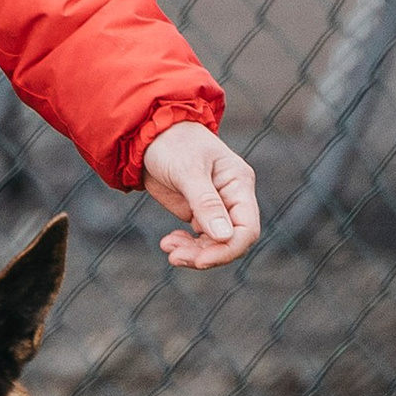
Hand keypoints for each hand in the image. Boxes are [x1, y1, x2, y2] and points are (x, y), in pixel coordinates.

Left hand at [139, 123, 259, 270]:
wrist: (149, 135)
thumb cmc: (173, 143)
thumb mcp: (188, 171)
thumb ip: (206, 203)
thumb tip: (224, 236)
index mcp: (239, 184)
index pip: (247, 228)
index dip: (228, 249)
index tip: (201, 260)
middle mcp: (232, 198)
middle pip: (231, 241)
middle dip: (206, 254)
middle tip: (175, 257)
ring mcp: (216, 207)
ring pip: (215, 244)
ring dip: (193, 253)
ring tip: (169, 248)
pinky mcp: (198, 213)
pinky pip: (200, 240)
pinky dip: (186, 246)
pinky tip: (168, 243)